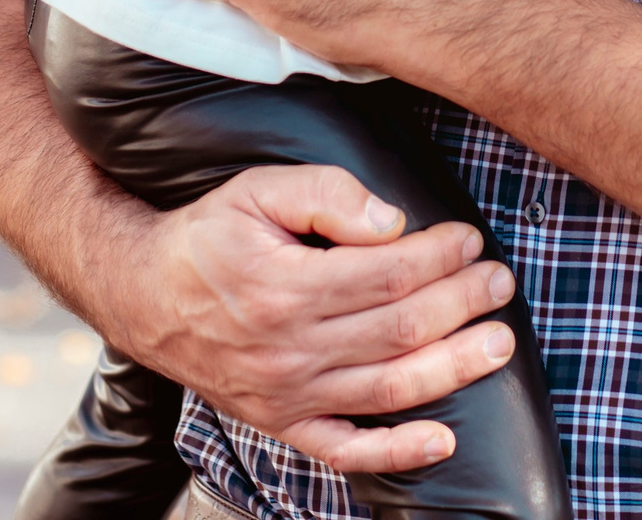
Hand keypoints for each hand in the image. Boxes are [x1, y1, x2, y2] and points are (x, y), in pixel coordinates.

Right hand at [122, 162, 518, 470]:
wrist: (144, 296)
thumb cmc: (208, 237)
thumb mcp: (257, 190)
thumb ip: (326, 194)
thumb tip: (391, 221)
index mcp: (286, 287)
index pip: (389, 274)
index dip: (440, 256)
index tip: (468, 239)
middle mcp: (290, 348)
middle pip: (401, 328)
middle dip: (462, 303)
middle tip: (498, 281)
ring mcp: (288, 394)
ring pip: (391, 386)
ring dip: (454, 366)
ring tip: (498, 343)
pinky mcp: (283, 423)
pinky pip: (346, 449)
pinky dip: (397, 450)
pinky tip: (442, 440)